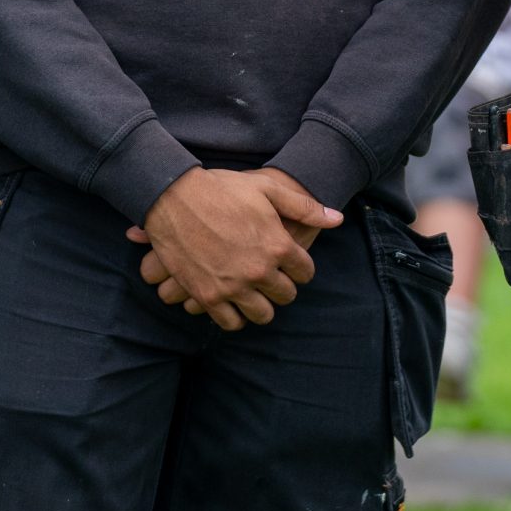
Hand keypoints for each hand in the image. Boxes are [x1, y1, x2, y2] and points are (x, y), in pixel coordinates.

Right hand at [126, 168, 339, 329]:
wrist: (173, 196)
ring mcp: (233, 287)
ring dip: (261, 305)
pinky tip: (232, 304)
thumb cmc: (222, 188)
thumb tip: (337, 220)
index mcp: (278, 245)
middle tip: (272, 278)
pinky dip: (234, 317)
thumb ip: (304, 206)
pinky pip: (231, 322)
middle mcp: (259, 271)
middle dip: (282, 287)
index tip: (290, 264)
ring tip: (254, 294)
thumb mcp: (267, 188)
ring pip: (262, 315)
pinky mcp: (207, 297)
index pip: (305, 272)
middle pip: (286, 296)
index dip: (300, 268)